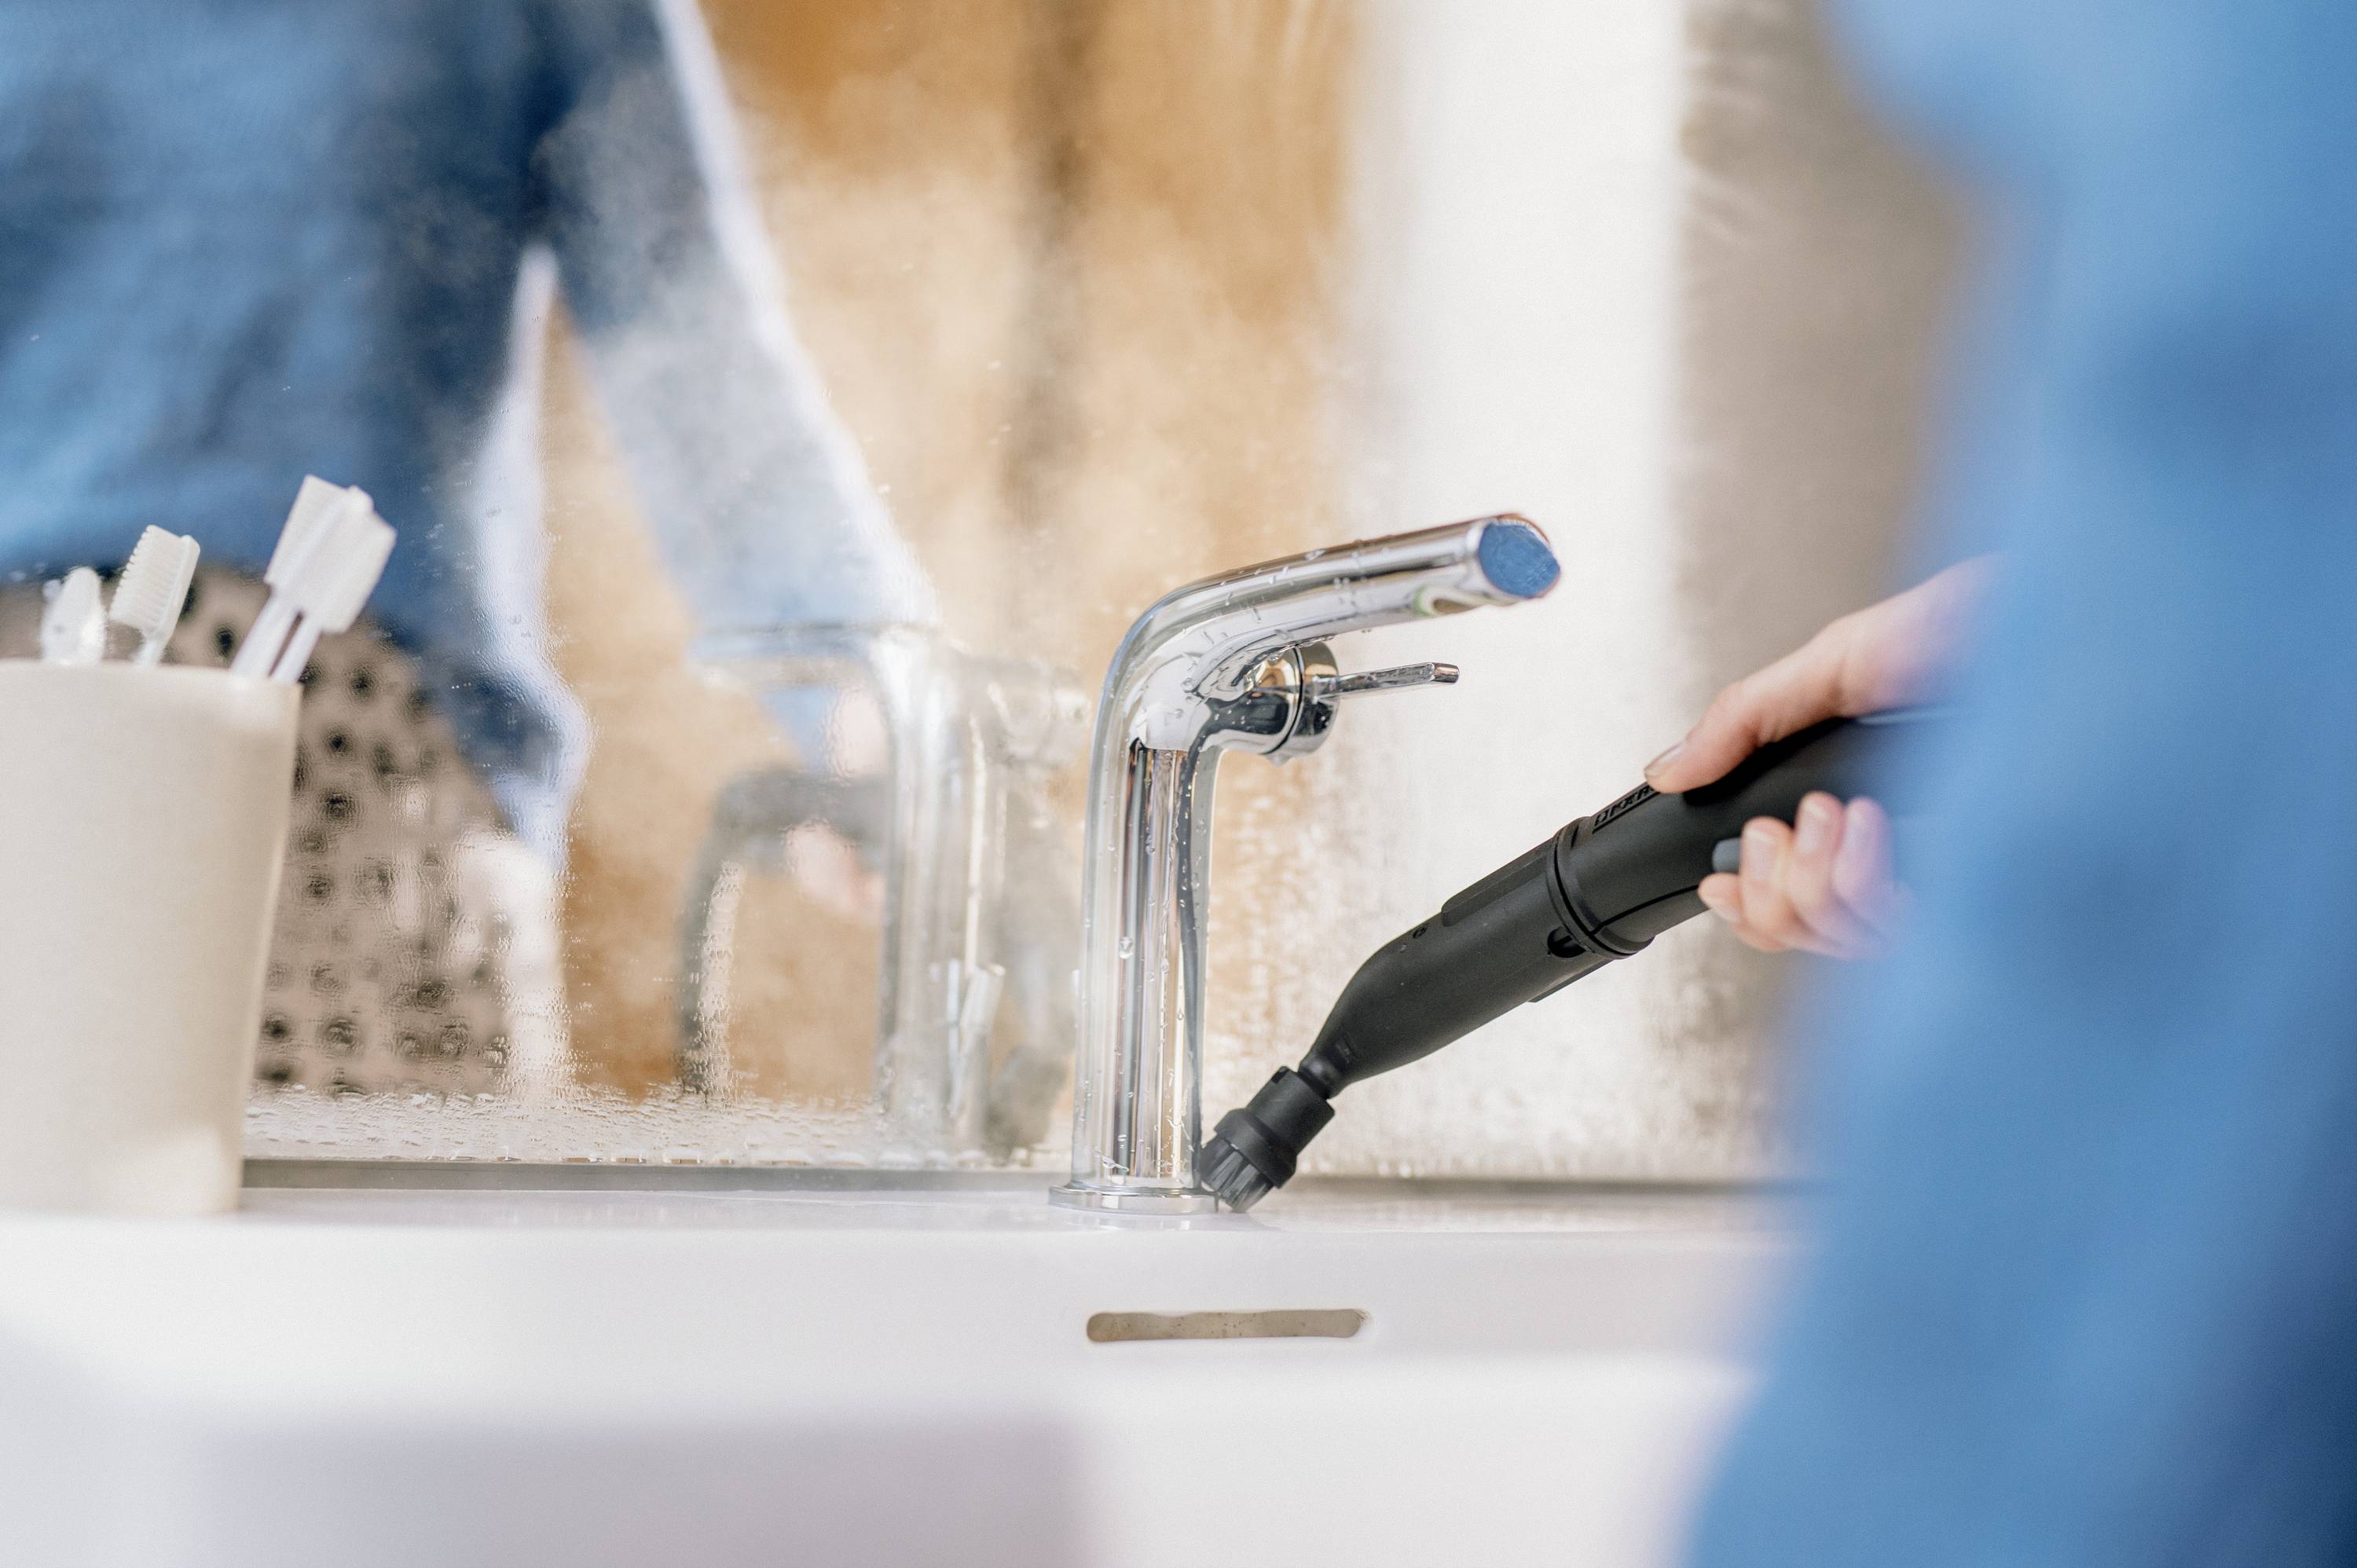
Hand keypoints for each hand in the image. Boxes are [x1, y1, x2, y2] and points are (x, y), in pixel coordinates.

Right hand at [1643, 558, 1989, 956]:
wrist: (2051, 614)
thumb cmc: (1970, 629)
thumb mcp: (1832, 665)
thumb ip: (1744, 720)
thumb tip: (1669, 771)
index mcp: (1870, 817)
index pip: (1795, 908)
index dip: (1749, 910)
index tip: (1720, 880)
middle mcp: (1911, 854)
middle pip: (1805, 936)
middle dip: (1770, 890)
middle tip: (1777, 830)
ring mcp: (1949, 874)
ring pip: (1843, 941)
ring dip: (1812, 879)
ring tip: (1831, 810)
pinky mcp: (1985, 885)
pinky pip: (1896, 930)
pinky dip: (1859, 879)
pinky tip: (1868, 822)